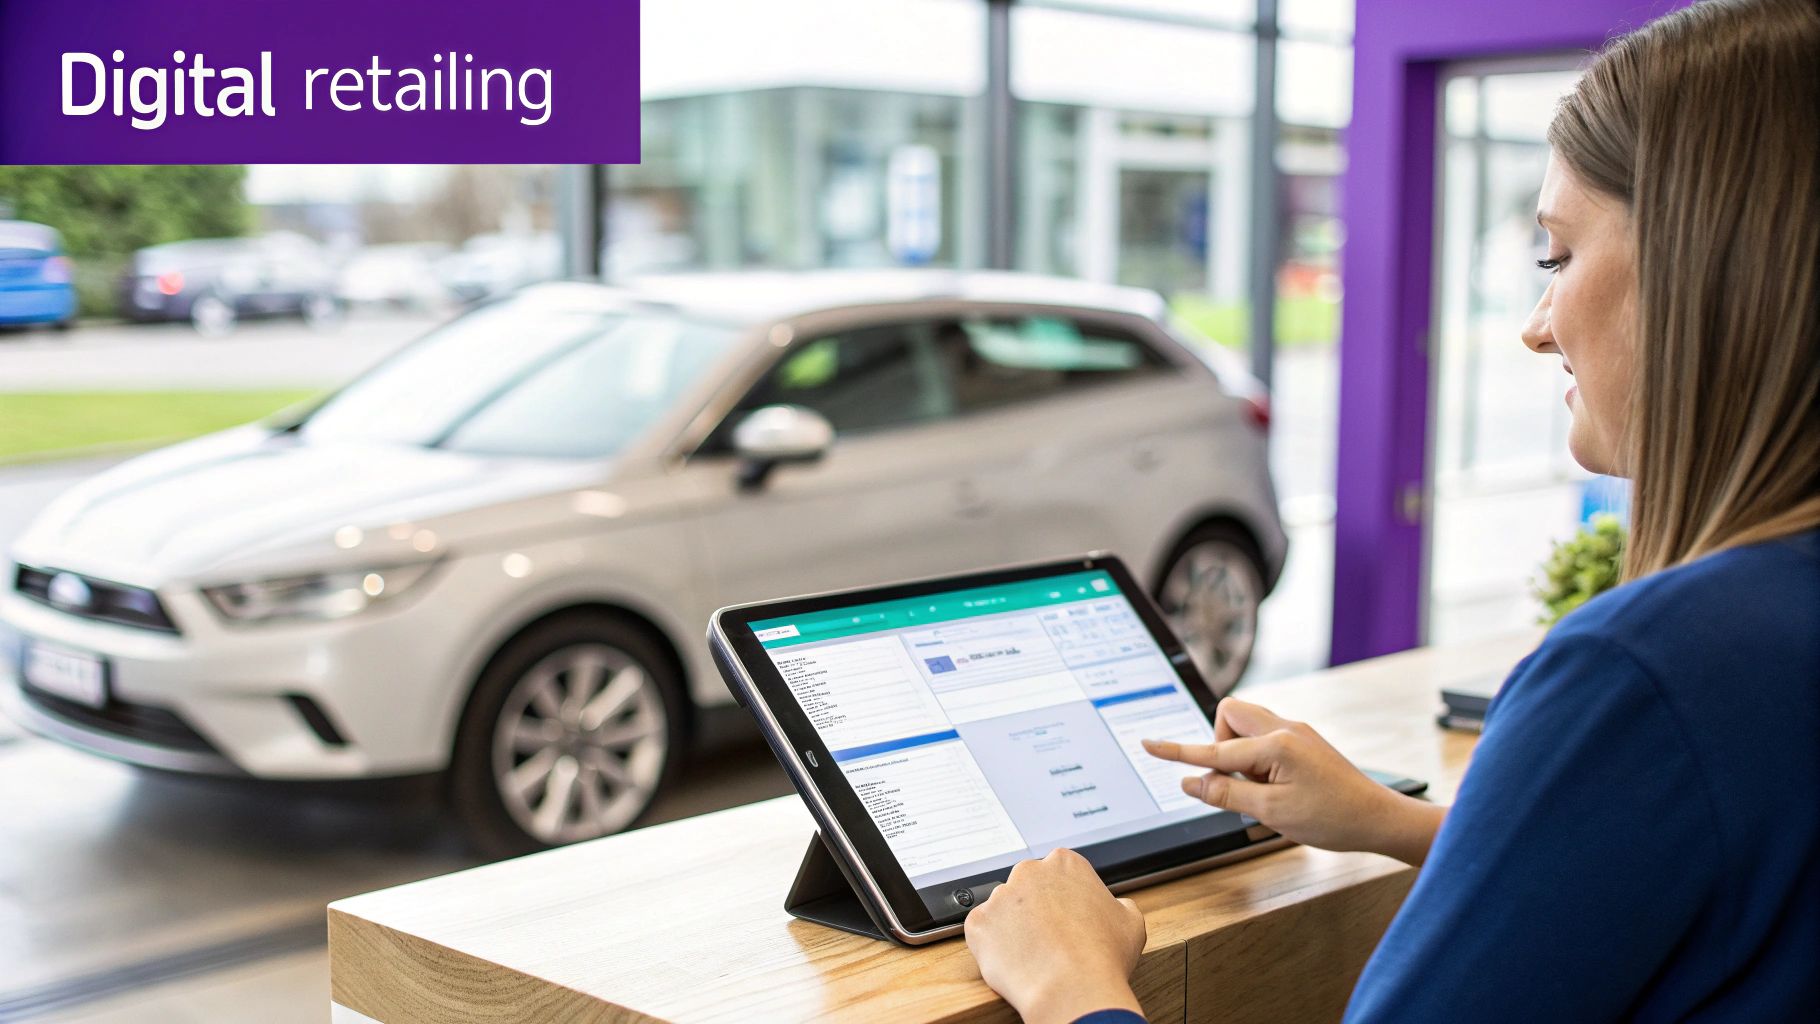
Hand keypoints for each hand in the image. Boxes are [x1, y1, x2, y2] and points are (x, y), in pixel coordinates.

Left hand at [964, 848, 1147, 1023]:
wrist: (1072, 989)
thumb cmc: (1103, 956)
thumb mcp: (1130, 921)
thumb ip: (1118, 904)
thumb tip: (1115, 907)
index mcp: (1065, 864)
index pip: (1059, 873)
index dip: (1065, 899)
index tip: (1069, 919)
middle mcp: (1028, 872)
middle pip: (1028, 887)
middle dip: (1036, 909)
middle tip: (1051, 938)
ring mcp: (999, 896)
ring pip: (1004, 909)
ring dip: (1014, 927)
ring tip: (1034, 955)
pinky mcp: (978, 923)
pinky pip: (983, 931)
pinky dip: (994, 946)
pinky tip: (1016, 961)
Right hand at [1143, 697, 1445, 865]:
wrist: (1379, 818)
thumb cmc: (1333, 818)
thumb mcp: (1272, 813)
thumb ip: (1226, 794)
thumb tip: (1191, 782)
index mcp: (1275, 745)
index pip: (1213, 751)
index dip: (1177, 752)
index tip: (1148, 744)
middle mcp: (1284, 728)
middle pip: (1228, 714)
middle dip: (1220, 745)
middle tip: (1239, 781)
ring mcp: (1296, 731)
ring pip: (1245, 725)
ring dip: (1240, 753)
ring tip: (1262, 787)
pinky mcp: (1303, 741)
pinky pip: (1263, 736)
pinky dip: (1257, 758)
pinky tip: (1277, 786)